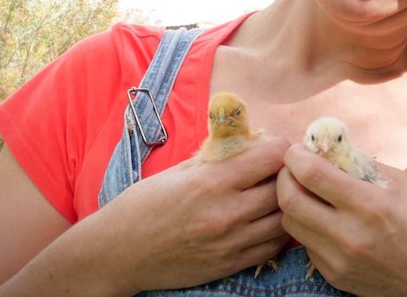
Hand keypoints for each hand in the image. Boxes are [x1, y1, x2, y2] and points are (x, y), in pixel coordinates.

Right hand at [96, 136, 290, 291]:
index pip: (271, 157)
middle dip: (288, 173)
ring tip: (280, 194)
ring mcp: (231, 243)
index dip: (281, 147)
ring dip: (287, 204)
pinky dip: (278, 232)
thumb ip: (216, 157)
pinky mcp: (230, 265)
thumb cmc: (143, 205)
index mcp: (212, 182)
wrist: (118, 253)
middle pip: (283, 188)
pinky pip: (273, 247)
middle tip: (286, 168)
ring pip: (284, 220)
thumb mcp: (178, 171)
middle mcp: (226, 213)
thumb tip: (248, 141)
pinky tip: (270, 220)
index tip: (279, 145)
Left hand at [277, 144, 406, 296]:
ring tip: (305, 191)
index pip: (311, 174)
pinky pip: (305, 244)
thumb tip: (324, 147)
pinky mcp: (334, 275)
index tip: (297, 150)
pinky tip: (322, 218)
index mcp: (369, 204)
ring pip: (290, 224)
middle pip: (290, 200)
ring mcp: (338, 259)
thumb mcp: (399, 183)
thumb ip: (359, 164)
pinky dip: (306, 226)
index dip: (295, 156)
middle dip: (284, 177)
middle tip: (292, 168)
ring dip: (291, 202)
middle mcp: (349, 234)